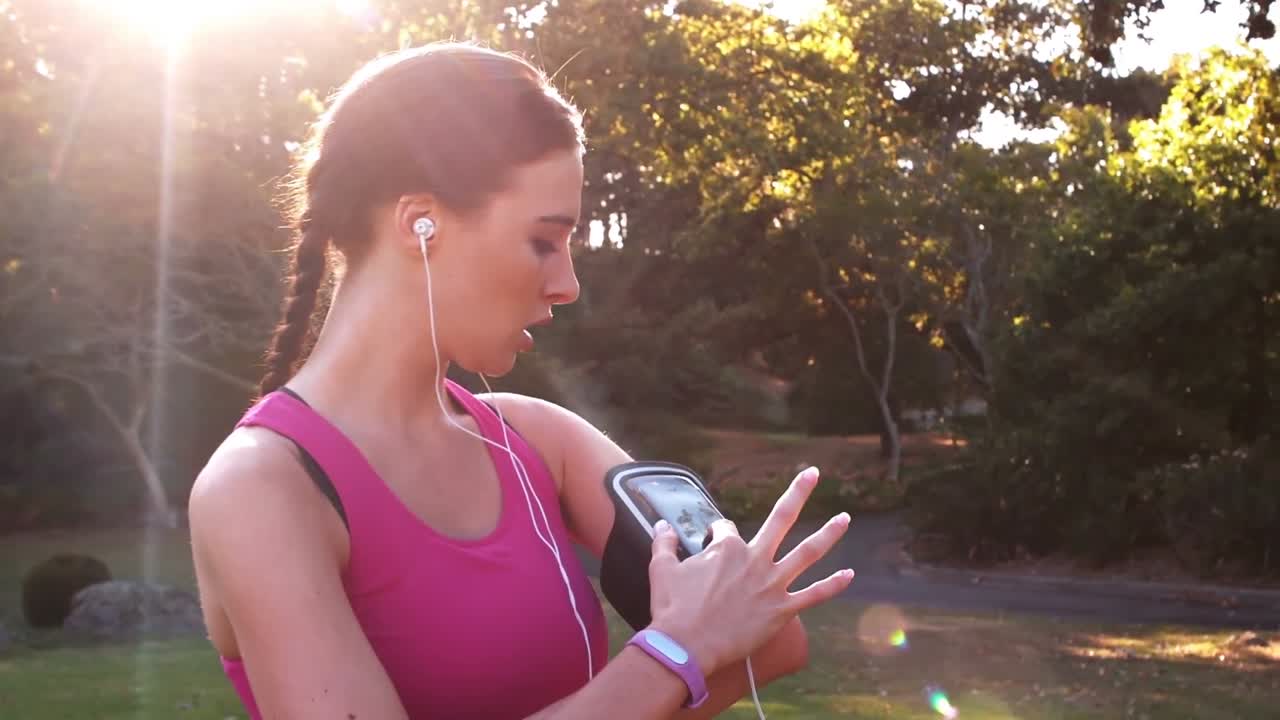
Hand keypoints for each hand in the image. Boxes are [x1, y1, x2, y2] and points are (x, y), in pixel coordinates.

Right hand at [645, 467, 852, 672]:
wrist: (685, 647)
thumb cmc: (673, 609)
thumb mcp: (661, 569)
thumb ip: (664, 543)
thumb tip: (662, 524)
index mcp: (727, 548)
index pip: (727, 529)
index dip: (719, 534)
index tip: (713, 542)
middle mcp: (755, 559)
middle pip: (781, 519)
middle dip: (798, 493)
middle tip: (813, 473)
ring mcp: (772, 584)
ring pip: (807, 553)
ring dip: (828, 533)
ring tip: (845, 518)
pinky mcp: (781, 611)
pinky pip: (813, 595)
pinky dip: (833, 586)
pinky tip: (850, 575)